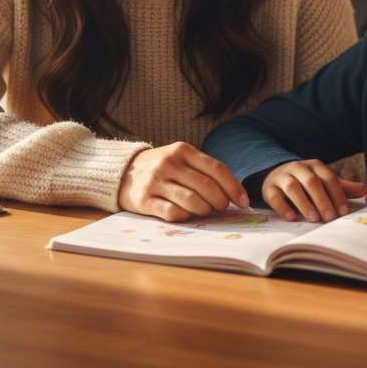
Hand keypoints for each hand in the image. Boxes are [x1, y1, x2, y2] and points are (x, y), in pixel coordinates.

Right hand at [118, 142, 248, 221]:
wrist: (122, 172)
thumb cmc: (161, 168)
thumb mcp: (180, 159)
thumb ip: (202, 170)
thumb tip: (232, 193)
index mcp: (183, 150)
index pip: (216, 168)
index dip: (233, 187)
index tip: (244, 202)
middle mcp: (169, 163)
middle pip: (207, 187)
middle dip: (221, 202)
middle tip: (222, 208)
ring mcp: (156, 181)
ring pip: (193, 201)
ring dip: (205, 210)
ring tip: (205, 211)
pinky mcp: (144, 200)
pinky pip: (174, 213)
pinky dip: (186, 217)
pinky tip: (187, 214)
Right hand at [261, 159, 366, 222]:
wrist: (276, 175)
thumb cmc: (305, 182)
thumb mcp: (323, 182)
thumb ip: (342, 187)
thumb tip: (365, 190)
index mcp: (314, 166)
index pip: (328, 178)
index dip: (337, 194)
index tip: (344, 212)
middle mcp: (298, 168)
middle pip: (311, 182)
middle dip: (322, 200)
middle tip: (330, 218)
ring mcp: (282, 177)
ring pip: (293, 188)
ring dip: (304, 203)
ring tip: (314, 219)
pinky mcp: (269, 188)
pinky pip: (275, 197)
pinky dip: (283, 207)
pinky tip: (291, 217)